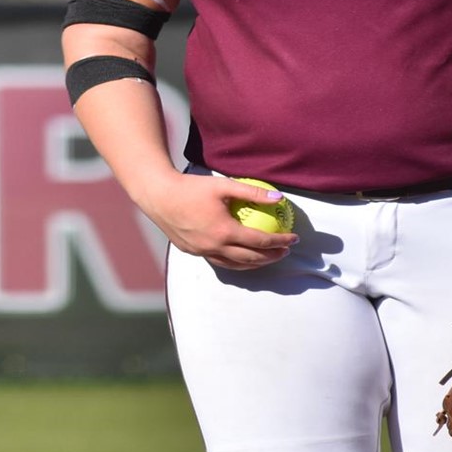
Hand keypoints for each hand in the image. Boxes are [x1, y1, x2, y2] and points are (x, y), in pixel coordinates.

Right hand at [133, 174, 296, 270]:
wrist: (158, 196)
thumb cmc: (191, 188)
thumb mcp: (223, 185)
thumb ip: (253, 192)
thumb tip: (279, 197)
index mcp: (224, 231)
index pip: (260, 241)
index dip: (280, 241)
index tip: (293, 238)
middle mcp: (215, 246)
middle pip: (251, 259)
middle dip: (272, 257)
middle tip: (285, 251)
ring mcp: (202, 252)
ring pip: (235, 265)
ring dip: (255, 264)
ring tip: (267, 258)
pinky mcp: (192, 251)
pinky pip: (219, 261)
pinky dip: (235, 262)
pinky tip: (240, 255)